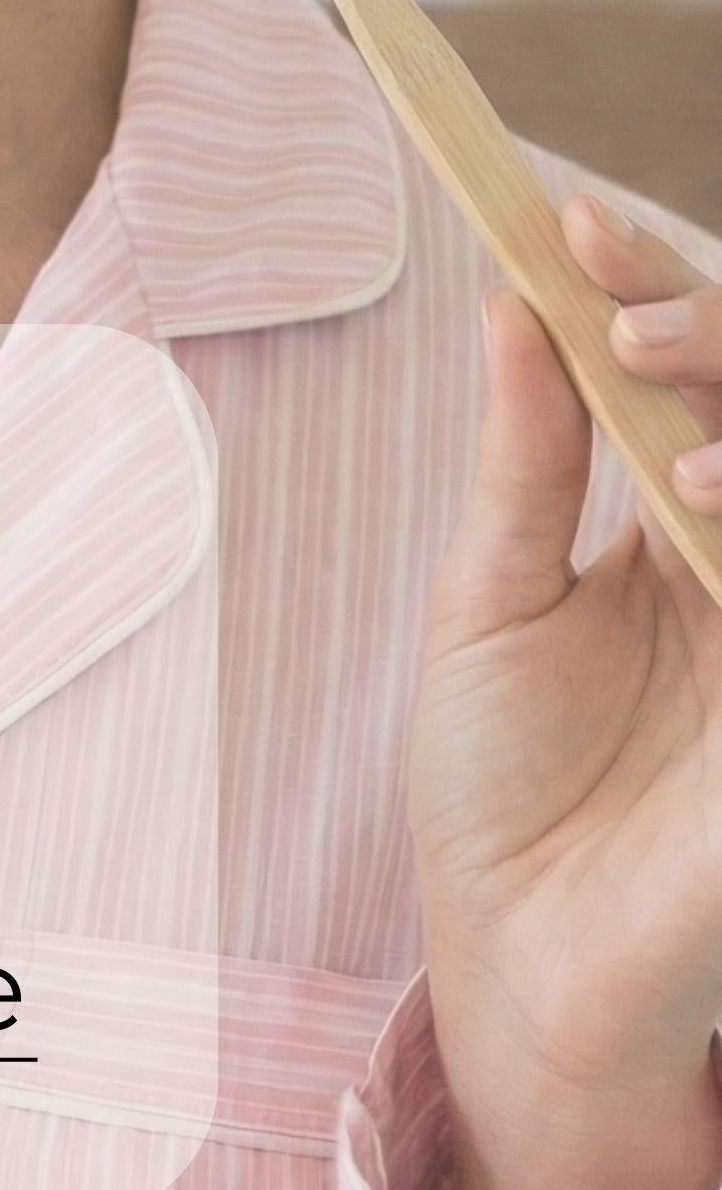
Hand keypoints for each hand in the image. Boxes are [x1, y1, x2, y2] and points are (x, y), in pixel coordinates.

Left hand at [405, 193, 721, 1189]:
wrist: (523, 971)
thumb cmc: (502, 791)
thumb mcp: (490, 598)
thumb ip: (520, 459)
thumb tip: (510, 300)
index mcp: (670, 526)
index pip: (686, 372)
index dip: (647, 286)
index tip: (566, 218)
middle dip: (703, 326)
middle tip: (618, 310)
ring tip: (658, 423)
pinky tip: (707, 509)